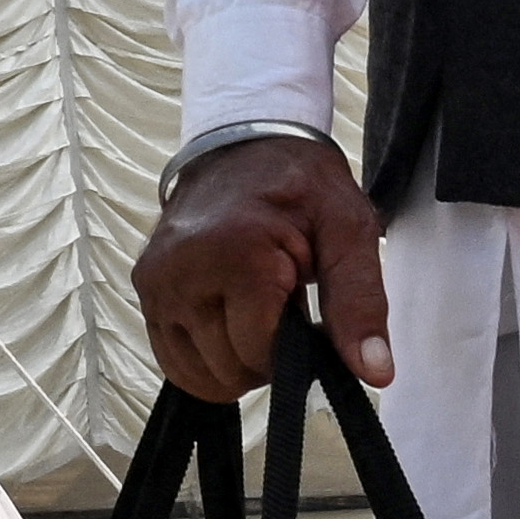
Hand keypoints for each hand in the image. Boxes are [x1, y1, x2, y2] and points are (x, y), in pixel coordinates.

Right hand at [139, 129, 392, 405]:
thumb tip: (376, 374)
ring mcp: (155, 281)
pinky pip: (171, 360)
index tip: (307, 314)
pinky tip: (229, 325)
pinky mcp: (143, 287)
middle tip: (283, 311)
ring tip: (255, 316)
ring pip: (197, 375)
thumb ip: (360, 305)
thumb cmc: (303, 187)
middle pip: (228, 370)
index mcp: (236, 252)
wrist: (246, 142)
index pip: (260, 354)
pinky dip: (205, 360)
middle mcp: (182, 269)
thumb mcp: (349, 233)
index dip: (294, 352)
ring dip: (233, 364)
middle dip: (264, 359)